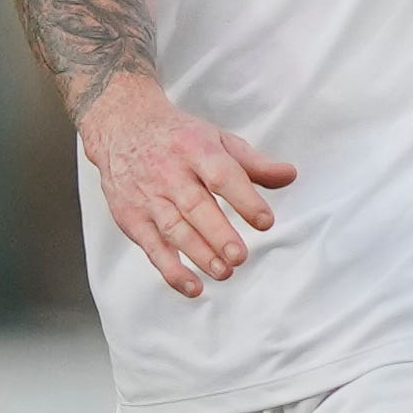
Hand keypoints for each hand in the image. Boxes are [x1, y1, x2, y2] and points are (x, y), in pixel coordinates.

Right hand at [78, 75, 296, 298]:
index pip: (222, 175)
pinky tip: (192, 286)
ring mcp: (149, 197)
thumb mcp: (218, 140)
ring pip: (174, 229)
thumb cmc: (179, 137)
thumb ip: (254, 163)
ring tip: (224, 272)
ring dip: (199, 254)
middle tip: (240, 256)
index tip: (265, 221)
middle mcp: (170, 173)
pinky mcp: (131, 217)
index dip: (244, 199)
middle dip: (219, 234)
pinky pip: (152, 248)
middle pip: (196, 207)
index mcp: (196, 149)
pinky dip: (171, 270)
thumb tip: (290, 176)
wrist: (122, 127)